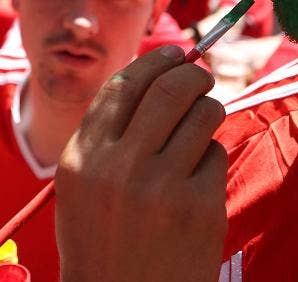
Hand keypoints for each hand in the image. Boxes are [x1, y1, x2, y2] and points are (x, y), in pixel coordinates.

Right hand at [55, 46, 227, 281]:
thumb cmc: (101, 243)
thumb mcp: (82, 187)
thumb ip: (107, 136)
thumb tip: (154, 76)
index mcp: (82, 157)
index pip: (124, 85)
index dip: (155, 61)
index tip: (176, 52)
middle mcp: (118, 167)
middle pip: (170, 88)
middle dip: (194, 73)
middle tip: (202, 77)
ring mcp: (160, 186)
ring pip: (202, 115)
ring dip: (208, 111)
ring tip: (202, 127)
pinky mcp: (199, 207)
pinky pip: (215, 155)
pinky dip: (211, 159)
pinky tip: (197, 182)